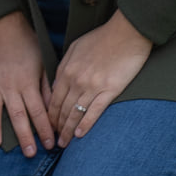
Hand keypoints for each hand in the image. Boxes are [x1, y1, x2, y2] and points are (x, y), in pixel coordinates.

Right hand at [0, 11, 54, 155]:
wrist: (5, 28)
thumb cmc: (28, 46)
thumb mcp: (43, 65)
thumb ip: (46, 88)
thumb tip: (52, 110)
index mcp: (27, 84)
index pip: (38, 111)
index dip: (45, 130)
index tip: (51, 145)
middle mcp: (10, 87)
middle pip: (18, 116)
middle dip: (25, 136)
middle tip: (29, 154)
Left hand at [48, 11, 151, 144]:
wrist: (126, 32)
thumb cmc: (102, 38)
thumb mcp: (75, 47)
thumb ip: (65, 66)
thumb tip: (59, 82)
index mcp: (66, 70)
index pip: (53, 99)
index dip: (50, 115)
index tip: (49, 125)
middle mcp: (75, 80)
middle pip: (62, 109)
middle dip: (57, 127)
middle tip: (54, 140)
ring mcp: (92, 86)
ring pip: (75, 114)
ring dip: (68, 130)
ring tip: (65, 143)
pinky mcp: (109, 90)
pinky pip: (94, 112)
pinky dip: (85, 125)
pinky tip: (80, 135)